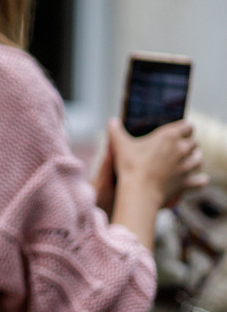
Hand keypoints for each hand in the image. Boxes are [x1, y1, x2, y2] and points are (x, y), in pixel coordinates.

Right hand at [108, 118, 208, 252]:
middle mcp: (182, 149)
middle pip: (194, 142)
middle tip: (179, 148)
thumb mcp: (120, 146)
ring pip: (199, 159)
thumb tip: (111, 121)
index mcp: (169, 136)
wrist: (139, 190)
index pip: (188, 126)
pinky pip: (200, 181)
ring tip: (188, 161)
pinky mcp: (186, 182)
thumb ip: (116, 131)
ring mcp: (186, 166)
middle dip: (188, 144)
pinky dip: (200, 181)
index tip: (178, 132)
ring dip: (195, 159)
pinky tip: (199, 180)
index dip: (184, 128)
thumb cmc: (130, 166)